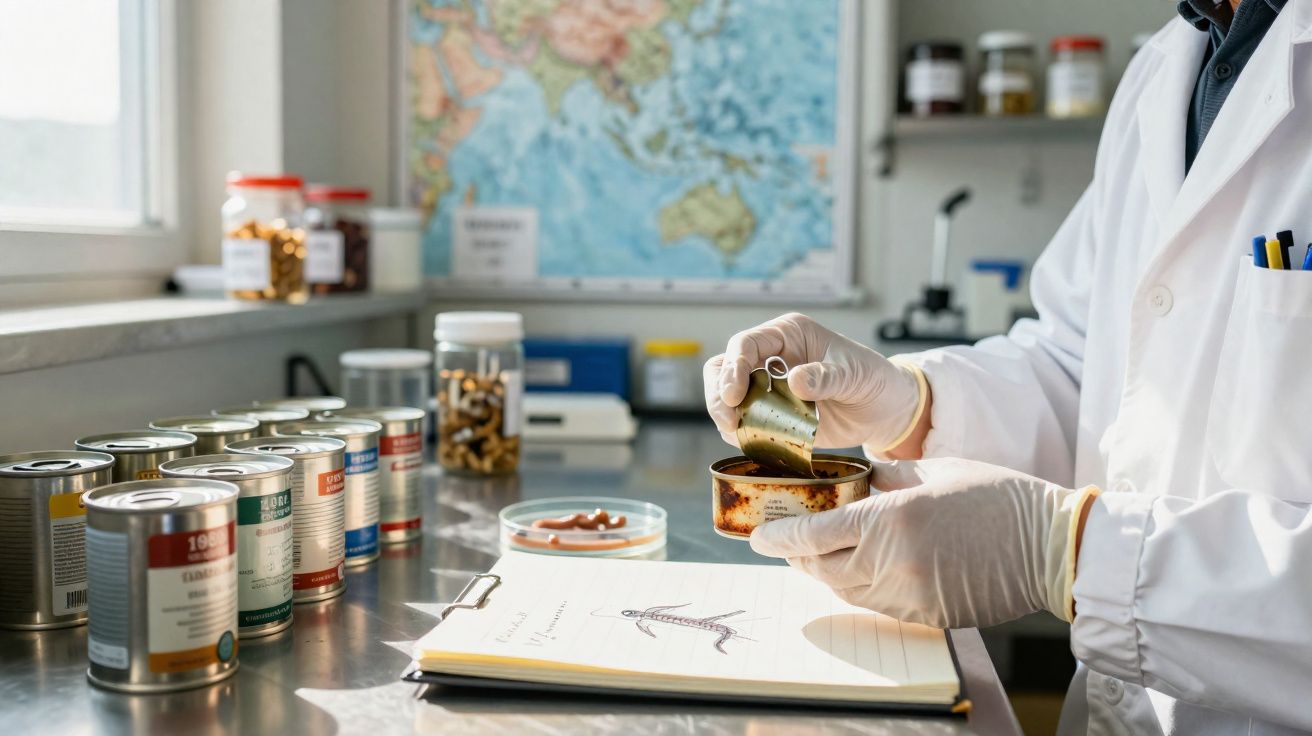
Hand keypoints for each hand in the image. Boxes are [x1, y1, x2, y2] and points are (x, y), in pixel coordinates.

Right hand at [702, 313, 924, 450]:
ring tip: (737, 432)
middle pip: (724, 368)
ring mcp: (768, 386)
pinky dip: (740, 433)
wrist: (884, 410)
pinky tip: (752, 441)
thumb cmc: (872, 379)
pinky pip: (742, 421)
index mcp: (788, 335)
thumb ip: (826, 376)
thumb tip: (795, 381)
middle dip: (719, 393)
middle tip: (729, 420)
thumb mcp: (854, 374)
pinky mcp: (770, 413)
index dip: (734, 367)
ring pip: (725, 394)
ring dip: (724, 414)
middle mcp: (771, 357)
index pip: (746, 343)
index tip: (734, 395)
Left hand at [749, 458, 1099, 627]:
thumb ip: (883, 477)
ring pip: (844, 592)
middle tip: (783, 543)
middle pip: (822, 568)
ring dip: (824, 575)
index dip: (781, 537)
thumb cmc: (994, 496)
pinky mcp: (926, 616)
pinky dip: (857, 590)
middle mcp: (892, 562)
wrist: (1050, 543)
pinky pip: (876, 607)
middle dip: (797, 557)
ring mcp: (909, 595)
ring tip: (814, 558)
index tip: (758, 536)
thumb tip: (849, 479)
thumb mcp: (931, 470)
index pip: (816, 533)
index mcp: (890, 518)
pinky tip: (855, 573)